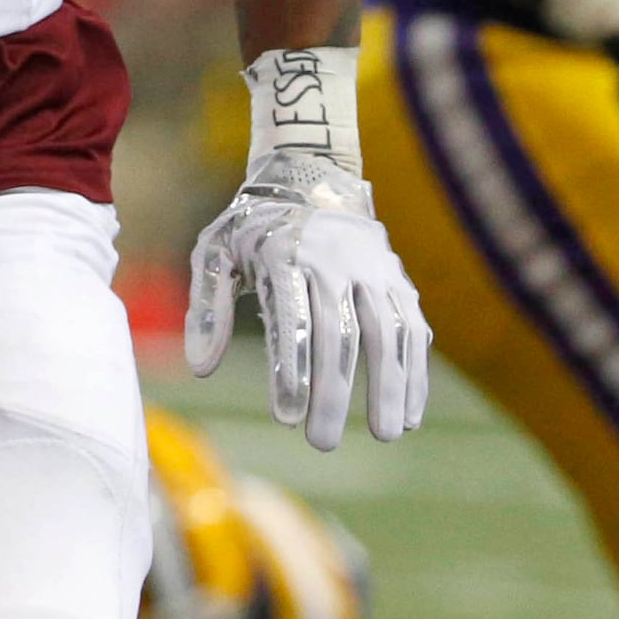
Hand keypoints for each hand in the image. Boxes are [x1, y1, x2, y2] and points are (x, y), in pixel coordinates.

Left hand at [184, 150, 430, 450]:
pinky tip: (410, 415)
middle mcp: (334, 261)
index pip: (292, 319)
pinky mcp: (398, 281)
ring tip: (386, 434)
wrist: (311, 175)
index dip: (291, 369)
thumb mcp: (216, 249)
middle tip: (322, 443)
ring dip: (391, 385)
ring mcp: (373, 270)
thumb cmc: (254, 226)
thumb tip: (202, 368)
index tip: (287, 418)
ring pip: (388, 332)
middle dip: (333, 391)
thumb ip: (208, 306)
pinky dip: (416, 373)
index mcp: (284, 254)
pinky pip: (412, 330)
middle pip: (339, 334)